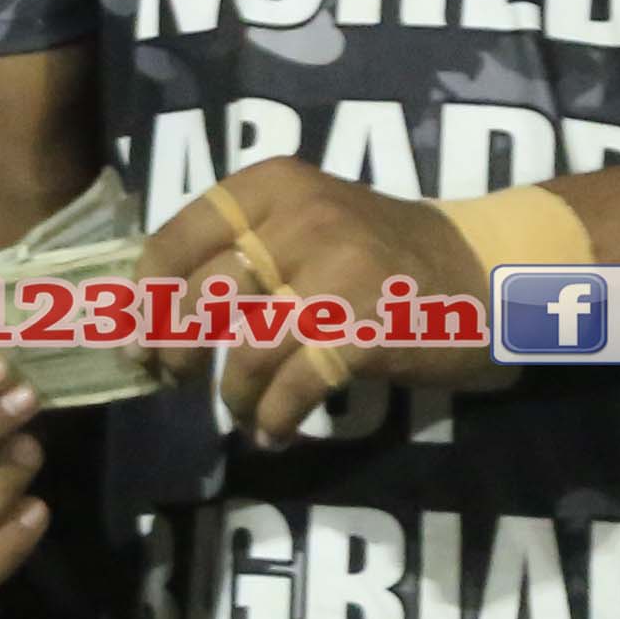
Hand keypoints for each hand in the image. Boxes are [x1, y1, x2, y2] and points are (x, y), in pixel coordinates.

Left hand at [144, 160, 489, 444]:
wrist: (485, 270)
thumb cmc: (381, 251)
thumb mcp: (307, 223)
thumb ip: (239, 250)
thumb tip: (149, 311)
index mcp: (275, 185)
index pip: (179, 235)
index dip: (146, 293)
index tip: (134, 337)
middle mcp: (303, 218)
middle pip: (204, 297)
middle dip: (178, 350)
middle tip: (177, 380)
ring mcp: (338, 272)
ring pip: (248, 350)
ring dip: (234, 395)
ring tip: (243, 413)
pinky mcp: (367, 328)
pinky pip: (295, 386)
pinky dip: (275, 418)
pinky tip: (274, 433)